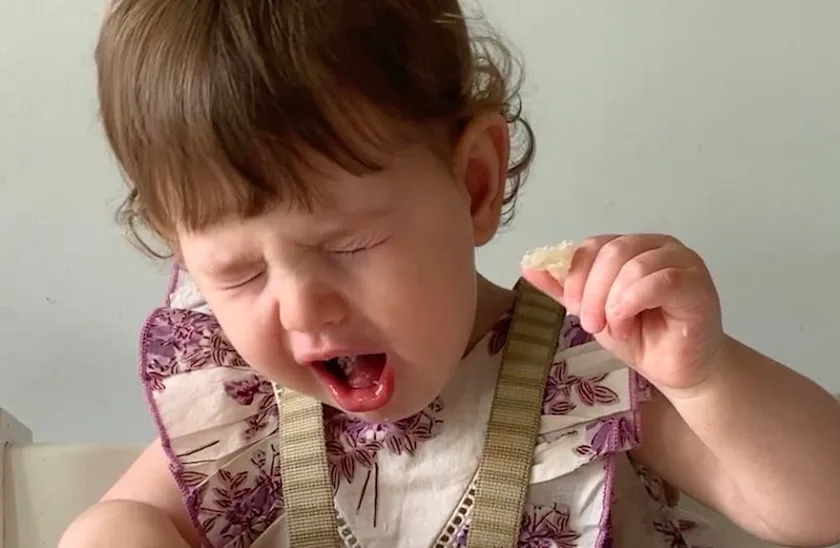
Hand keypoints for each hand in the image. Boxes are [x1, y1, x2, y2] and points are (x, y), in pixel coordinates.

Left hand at [522, 234, 724, 391]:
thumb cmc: (641, 338)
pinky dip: (633, 304)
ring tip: (613, 328)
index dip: (576, 274)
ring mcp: (682, 261)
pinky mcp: (697, 284)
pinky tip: (628, 325)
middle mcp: (658, 246)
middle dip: (592, 291)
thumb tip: (529, 264)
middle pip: (612, 252)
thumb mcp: (592, 311)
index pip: (594, 245)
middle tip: (590, 323)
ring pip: (633, 266)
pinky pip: (660, 281)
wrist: (678, 370)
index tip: (571, 307)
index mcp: (632, 247)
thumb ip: (565, 289)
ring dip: (612, 302)